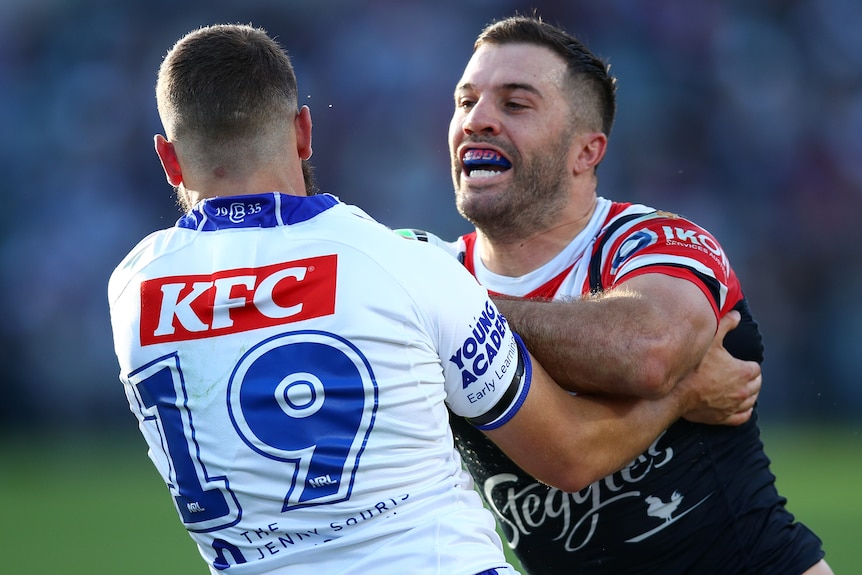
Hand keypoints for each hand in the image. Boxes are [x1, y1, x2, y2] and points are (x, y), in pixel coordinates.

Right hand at [675, 311, 761, 425]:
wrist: (676, 394)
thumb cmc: (693, 366)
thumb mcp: (710, 340)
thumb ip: (725, 325)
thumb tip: (737, 315)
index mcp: (743, 372)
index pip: (756, 369)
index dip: (749, 365)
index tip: (741, 363)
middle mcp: (743, 390)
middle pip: (756, 385)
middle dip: (752, 380)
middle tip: (742, 375)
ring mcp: (734, 406)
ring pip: (751, 402)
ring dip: (749, 395)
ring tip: (741, 389)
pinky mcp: (724, 418)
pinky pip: (742, 417)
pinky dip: (744, 412)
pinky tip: (740, 408)